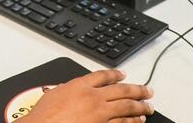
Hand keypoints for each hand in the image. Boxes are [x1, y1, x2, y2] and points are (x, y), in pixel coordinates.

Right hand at [20, 69, 154, 122]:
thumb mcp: (54, 94)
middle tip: (148, 91)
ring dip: (139, 106)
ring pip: (126, 106)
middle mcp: (93, 97)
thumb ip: (68, 89)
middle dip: (137, 90)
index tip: (123, 74)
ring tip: (148, 107)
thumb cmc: (44, 116)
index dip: (115, 74)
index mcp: (80, 85)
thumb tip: (73, 88)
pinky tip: (138, 121)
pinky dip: (132, 121)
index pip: (103, 76)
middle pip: (121, 90)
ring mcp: (99, 113)